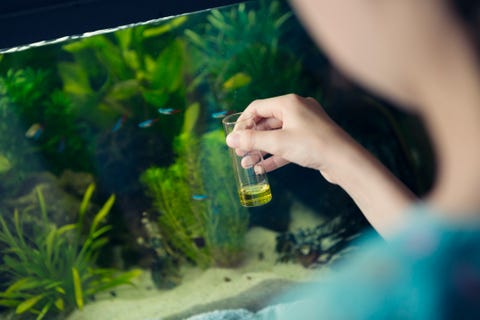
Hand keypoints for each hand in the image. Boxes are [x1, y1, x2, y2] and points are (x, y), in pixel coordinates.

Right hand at [225, 94, 355, 183]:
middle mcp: (297, 110)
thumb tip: (229, 139)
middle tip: (239, 153)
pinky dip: (275, 155)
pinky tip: (263, 168)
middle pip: (266, 122)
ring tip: (247, 163)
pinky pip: (287, 145)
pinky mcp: (310, 140)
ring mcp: (305, 125)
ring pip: (276, 135)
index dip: (242, 123)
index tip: (233, 138)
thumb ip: (252, 140)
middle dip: (251, 139)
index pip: (257, 107)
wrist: (345, 160)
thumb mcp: (278, 142)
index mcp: (289, 103)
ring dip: (261, 149)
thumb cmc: (313, 145)